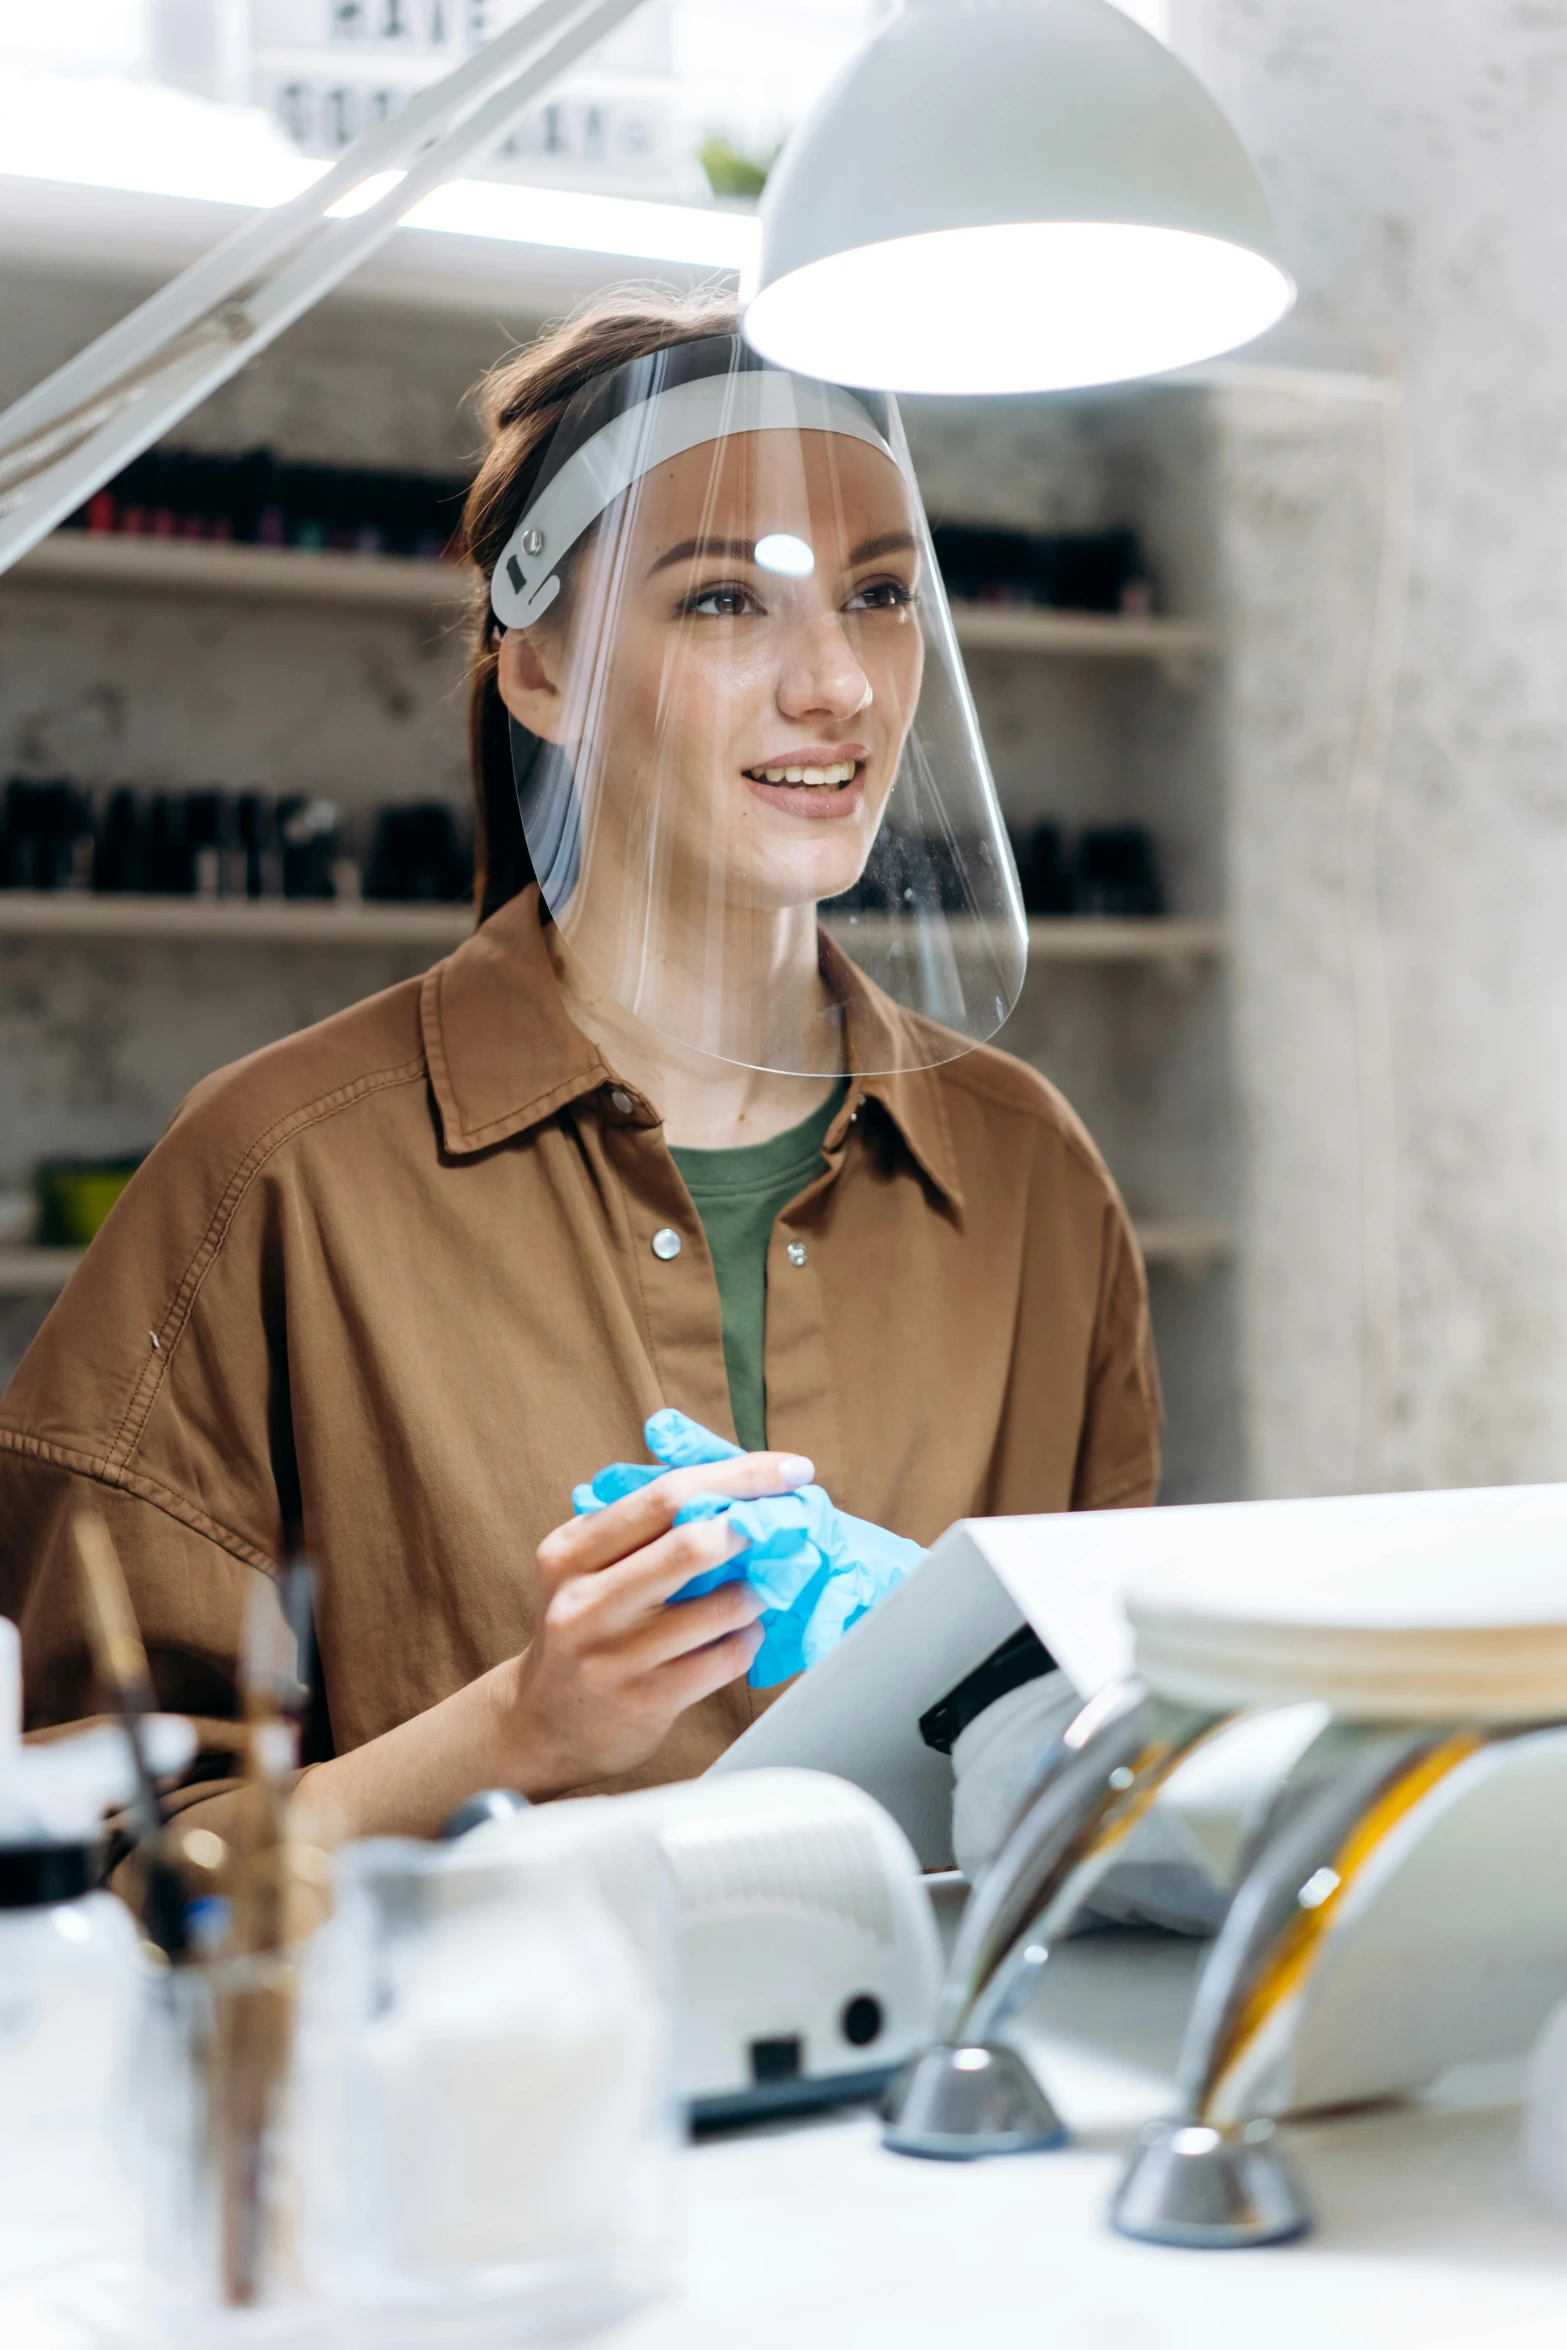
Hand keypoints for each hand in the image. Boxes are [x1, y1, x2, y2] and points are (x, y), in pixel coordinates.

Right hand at [577, 1411, 923, 1687]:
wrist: (543, 1724)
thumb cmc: (585, 1625)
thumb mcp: (586, 1565)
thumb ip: (643, 1523)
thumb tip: (735, 1482)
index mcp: (570, 1551)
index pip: (663, 1495)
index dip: (737, 1476)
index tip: (789, 1469)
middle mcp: (586, 1602)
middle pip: (691, 1544)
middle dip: (753, 1526)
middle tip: (786, 1523)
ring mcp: (616, 1656)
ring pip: (721, 1607)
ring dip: (757, 1591)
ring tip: (758, 1588)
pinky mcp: (648, 1701)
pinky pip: (727, 1657)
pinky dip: (749, 1638)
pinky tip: (743, 1633)